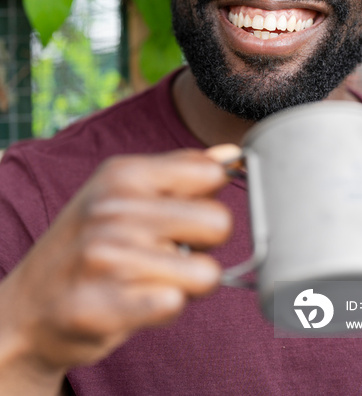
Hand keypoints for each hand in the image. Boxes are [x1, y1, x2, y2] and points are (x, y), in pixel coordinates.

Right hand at [0, 144, 237, 391]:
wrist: (28, 305)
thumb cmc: (88, 242)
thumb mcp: (123, 190)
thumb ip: (181, 171)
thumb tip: (231, 154)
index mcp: (124, 173)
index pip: (212, 175)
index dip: (209, 199)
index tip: (187, 212)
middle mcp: (114, 209)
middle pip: (220, 224)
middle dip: (205, 245)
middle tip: (172, 250)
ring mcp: (106, 257)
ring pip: (205, 273)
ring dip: (186, 283)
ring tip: (152, 277)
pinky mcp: (102, 306)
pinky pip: (174, 304)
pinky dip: (164, 308)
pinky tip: (136, 301)